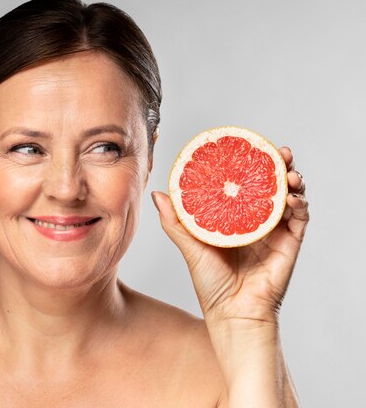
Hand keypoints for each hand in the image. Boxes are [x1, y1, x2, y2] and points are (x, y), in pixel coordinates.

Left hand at [152, 147, 308, 327]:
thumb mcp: (189, 247)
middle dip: (277, 164)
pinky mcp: (289, 244)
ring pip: (289, 196)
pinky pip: (300, 218)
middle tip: (278, 151)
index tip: (248, 146)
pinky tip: (293, 198)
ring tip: (288, 171)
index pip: (244, 184)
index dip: (249, 164)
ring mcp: (274, 231)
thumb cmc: (210, 284)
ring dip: (292, 180)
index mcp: (234, 218)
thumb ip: (176, 221)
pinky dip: (300, 204)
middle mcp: (255, 221)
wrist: (232, 314)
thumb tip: (159, 194)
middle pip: (271, 184)